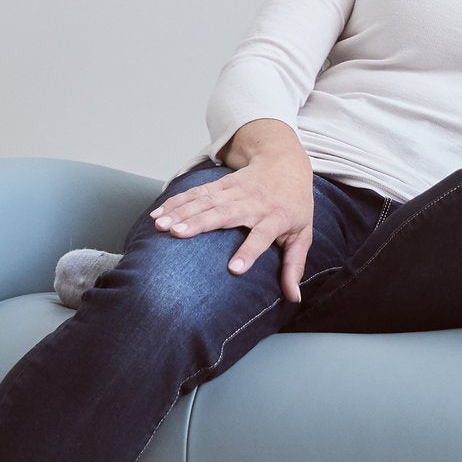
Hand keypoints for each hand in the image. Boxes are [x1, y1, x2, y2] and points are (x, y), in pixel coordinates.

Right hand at [149, 120, 316, 299]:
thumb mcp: (302, 234)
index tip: (233, 270)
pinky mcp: (220, 184)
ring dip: (181, 212)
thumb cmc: (293, 204)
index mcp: (275, 218)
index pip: (261, 237)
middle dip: (200, 224)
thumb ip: (294, 266)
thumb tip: (294, 298)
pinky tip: (158, 213)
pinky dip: (175, 202)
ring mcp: (234, 191)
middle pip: (224, 214)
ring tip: (161, 226)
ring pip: (205, 201)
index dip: (248, 252)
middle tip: (178, 235)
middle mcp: (252, 203)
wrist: (284, 162)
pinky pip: (195, 193)